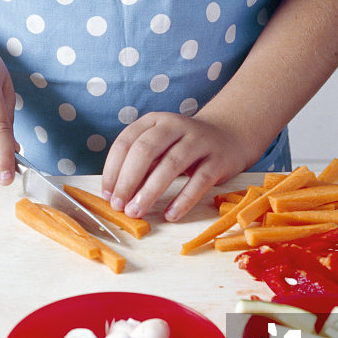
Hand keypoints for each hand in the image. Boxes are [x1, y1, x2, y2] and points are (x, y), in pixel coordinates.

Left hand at [101, 112, 245, 221]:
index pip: (126, 142)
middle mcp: (175, 125)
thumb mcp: (160, 147)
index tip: (108, 195)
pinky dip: (183, 200)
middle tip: (119, 206)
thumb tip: (117, 195)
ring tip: (137, 212)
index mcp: (154, 121)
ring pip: (171, 165)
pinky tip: (170, 215)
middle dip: (128, 180)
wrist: (229, 136)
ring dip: (150, 192)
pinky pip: (199, 181)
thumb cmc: (183, 147)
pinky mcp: (218, 159)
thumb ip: (140, 165)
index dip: (113, 169)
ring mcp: (198, 141)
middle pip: (145, 150)